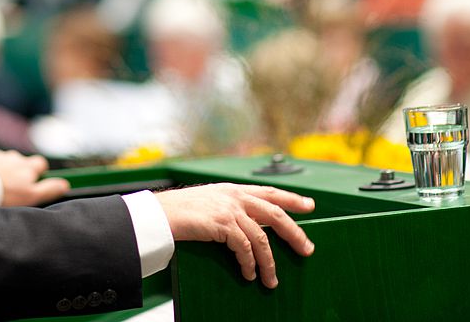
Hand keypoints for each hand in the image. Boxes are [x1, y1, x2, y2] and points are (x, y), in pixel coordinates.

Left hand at [0, 150, 69, 206]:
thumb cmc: (5, 194)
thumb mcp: (31, 197)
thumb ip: (49, 190)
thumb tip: (65, 184)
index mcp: (29, 166)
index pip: (41, 164)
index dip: (39, 173)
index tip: (33, 184)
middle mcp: (16, 157)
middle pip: (23, 162)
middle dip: (21, 171)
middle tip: (14, 188)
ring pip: (7, 161)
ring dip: (5, 170)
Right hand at [155, 183, 314, 288]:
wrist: (159, 213)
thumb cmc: (179, 211)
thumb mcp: (208, 201)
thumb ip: (227, 208)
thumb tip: (245, 226)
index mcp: (233, 189)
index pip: (270, 192)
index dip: (292, 198)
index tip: (309, 205)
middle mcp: (235, 196)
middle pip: (276, 214)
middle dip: (294, 233)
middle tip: (307, 249)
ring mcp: (230, 209)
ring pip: (262, 238)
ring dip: (269, 263)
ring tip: (271, 280)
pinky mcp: (223, 224)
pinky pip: (245, 248)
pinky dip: (250, 264)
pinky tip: (249, 274)